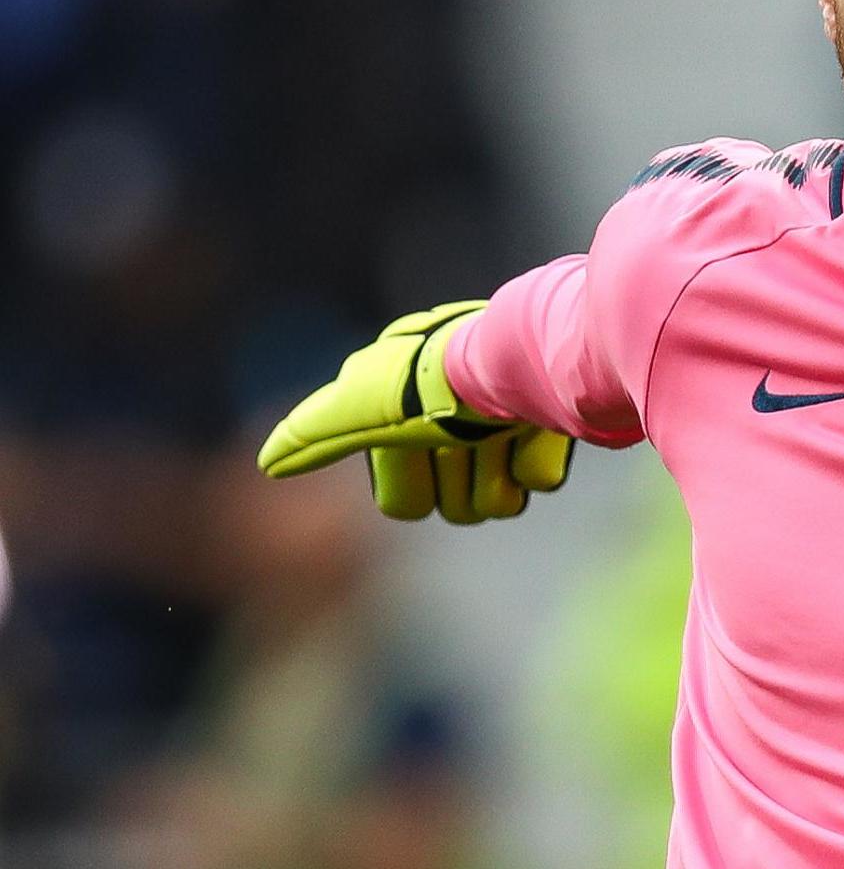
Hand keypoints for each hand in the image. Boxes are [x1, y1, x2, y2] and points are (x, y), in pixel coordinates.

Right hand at [257, 301, 572, 522]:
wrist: (515, 360)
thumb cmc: (429, 385)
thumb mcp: (357, 410)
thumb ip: (313, 435)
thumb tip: (267, 465)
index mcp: (410, 414)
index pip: (403, 504)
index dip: (408, 479)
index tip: (414, 440)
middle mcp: (456, 420)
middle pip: (452, 508)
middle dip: (458, 481)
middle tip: (465, 440)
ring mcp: (507, 427)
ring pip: (496, 503)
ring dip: (495, 473)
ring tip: (499, 434)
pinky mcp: (550, 430)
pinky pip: (538, 476)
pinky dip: (534, 457)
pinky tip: (532, 428)